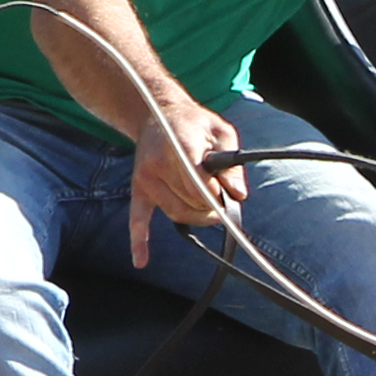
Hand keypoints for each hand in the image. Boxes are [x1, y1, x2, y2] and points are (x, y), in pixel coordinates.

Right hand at [129, 100, 242, 264]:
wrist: (158, 114)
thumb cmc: (196, 124)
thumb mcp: (222, 132)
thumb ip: (231, 162)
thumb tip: (238, 193)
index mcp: (180, 144)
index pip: (198, 180)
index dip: (215, 193)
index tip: (227, 195)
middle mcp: (158, 163)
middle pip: (191, 200)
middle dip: (212, 204)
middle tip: (223, 196)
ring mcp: (146, 178)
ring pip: (177, 213)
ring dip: (198, 216)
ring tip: (211, 206)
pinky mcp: (139, 190)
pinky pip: (137, 219)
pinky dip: (139, 241)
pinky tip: (140, 261)